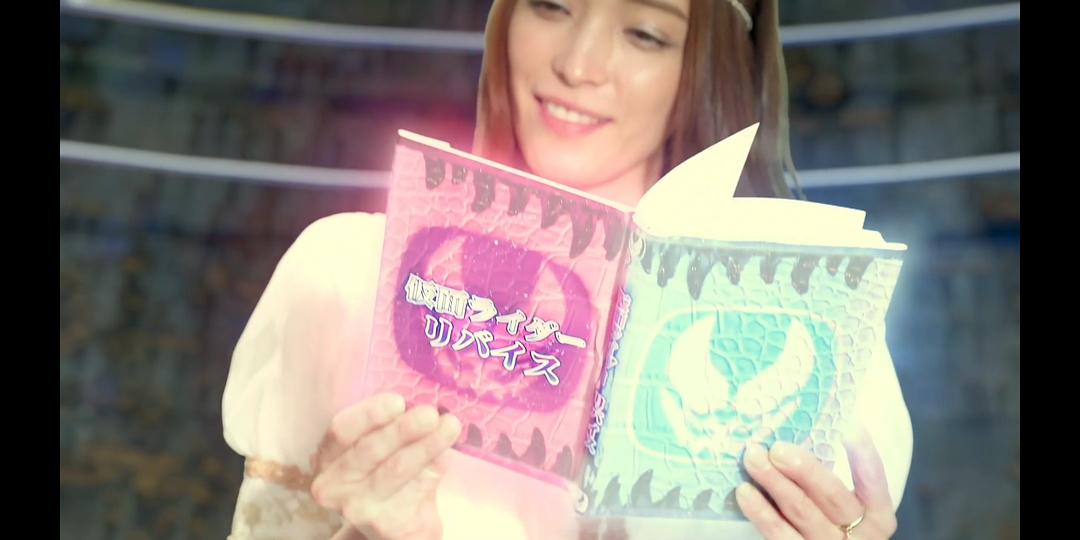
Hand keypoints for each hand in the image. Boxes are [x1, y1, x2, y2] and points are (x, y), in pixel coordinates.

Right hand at [310, 393, 461, 539]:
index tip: (398, 402)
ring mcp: (357, 507)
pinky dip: (434, 468)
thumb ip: (393, 426)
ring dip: (426, 445)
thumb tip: (425, 403)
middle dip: (401, 429)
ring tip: (450, 426)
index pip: (341, 431)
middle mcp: (334, 484)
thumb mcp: (382, 448)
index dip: (368, 414)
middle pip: (368, 450)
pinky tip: (447, 455)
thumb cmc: (387, 474)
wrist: (397, 525)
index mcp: (328, 456)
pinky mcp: (384, 522)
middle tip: (430, 414)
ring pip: (395, 469)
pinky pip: (415, 489)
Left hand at [736, 426, 897, 539]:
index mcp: (877, 516)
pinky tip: (745, 492)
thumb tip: (803, 423)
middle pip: (832, 497)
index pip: (873, 481)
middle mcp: (858, 534)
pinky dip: (761, 512)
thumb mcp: (845, 504)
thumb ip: (831, 476)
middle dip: (805, 469)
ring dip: (775, 482)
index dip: (863, 453)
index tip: (849, 424)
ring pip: (802, 512)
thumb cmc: (832, 521)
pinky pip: (779, 534)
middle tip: (778, 448)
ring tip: (754, 458)